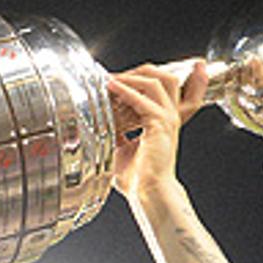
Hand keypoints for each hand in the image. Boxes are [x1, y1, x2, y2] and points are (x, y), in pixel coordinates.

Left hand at [108, 61, 207, 200]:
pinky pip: (143, 100)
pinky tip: (112, 88)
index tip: (114, 77)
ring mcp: (167, 119)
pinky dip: (127, 91)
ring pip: (157, 82)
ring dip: (132, 76)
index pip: (161, 88)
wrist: (148, 193)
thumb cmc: (137, 179)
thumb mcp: (120, 149)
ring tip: (112, 78)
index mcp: (162, 121)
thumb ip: (113, 135)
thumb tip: (95, 129)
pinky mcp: (161, 124)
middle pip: (165, 77)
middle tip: (116, 74)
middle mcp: (168, 117)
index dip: (139, 77)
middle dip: (140, 70)